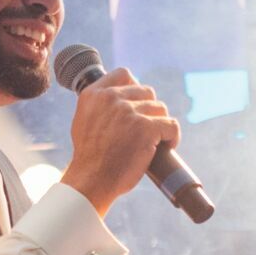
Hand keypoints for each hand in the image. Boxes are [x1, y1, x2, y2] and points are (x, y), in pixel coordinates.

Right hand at [59, 69, 179, 215]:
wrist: (92, 180)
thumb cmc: (89, 157)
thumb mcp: (83, 121)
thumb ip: (99, 105)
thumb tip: (120, 97)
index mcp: (94, 95)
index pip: (124, 74)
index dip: (135, 88)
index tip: (137, 104)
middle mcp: (111, 98)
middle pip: (147, 92)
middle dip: (149, 110)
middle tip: (146, 129)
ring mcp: (129, 112)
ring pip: (160, 109)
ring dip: (160, 124)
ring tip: (155, 141)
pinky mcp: (146, 128)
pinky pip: (171, 125)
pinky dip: (172, 137)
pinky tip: (166, 146)